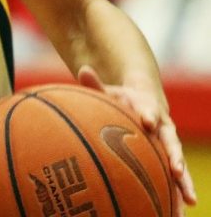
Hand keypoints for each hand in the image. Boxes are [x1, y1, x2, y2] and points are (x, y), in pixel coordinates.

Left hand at [77, 65, 196, 214]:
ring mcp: (168, 146)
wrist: (145, 102)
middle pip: (171, 143)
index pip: (149, 111)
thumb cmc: (122, 99)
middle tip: (176, 170)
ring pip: (179, 165)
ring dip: (184, 182)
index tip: (147, 121)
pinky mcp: (168, 160)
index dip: (148, 115)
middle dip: (174, 157)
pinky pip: (175, 179)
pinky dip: (178, 194)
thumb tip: (82, 69)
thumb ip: (96, 84)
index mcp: (149, 109)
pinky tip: (180, 214)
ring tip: (190, 200)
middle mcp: (164, 129)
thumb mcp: (110, 91)